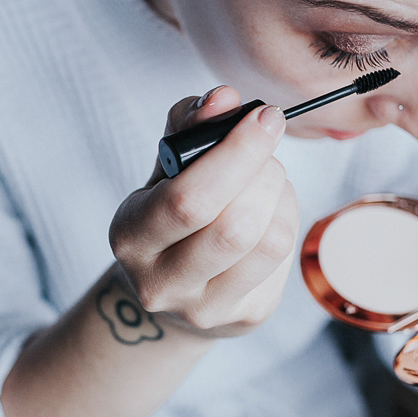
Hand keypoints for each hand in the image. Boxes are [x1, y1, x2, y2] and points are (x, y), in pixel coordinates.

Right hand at [109, 86, 297, 337]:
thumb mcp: (167, 170)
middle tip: (267, 147)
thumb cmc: (172, 216)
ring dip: (280, 195)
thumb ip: (190, 128)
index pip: (189, 199)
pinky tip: (270, 212)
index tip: (265, 117)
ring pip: (267, 242)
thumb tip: (223, 98)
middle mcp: (160, 282)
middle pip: (233, 227)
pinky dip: (287, 220)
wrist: (171, 292)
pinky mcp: (243, 317)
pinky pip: (283, 258)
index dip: (236, 153)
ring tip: (267, 179)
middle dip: (264, 173)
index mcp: (131, 235)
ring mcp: (203, 308)